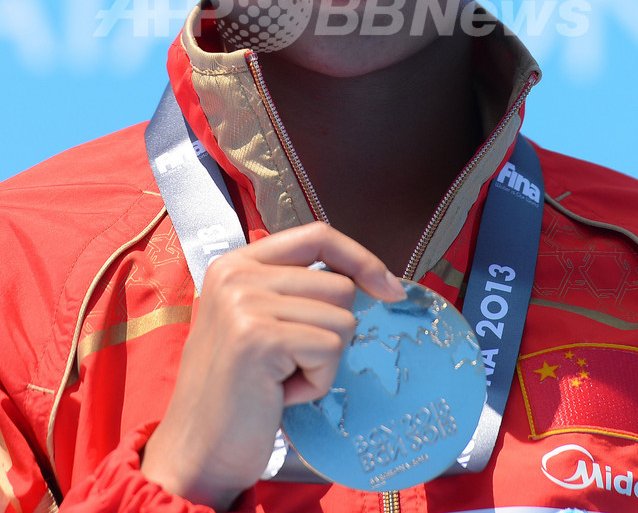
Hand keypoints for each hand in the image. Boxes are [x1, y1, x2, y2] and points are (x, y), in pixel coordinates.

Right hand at [140, 222, 405, 508]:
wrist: (198, 451)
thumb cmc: (240, 392)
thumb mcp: (260, 321)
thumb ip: (297, 290)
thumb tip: (377, 281)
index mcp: (237, 263)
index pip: (318, 235)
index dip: (361, 258)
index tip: (389, 288)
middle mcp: (236, 273)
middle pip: (339, 284)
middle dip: (331, 332)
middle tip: (289, 364)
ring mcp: (244, 302)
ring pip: (341, 318)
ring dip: (324, 361)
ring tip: (281, 379)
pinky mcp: (259, 337)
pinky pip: (330, 349)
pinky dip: (317, 382)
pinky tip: (280, 394)